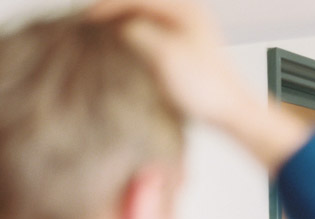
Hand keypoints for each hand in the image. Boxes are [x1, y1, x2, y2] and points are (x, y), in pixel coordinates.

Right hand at [89, 0, 308, 170]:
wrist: (230, 112)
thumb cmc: (205, 88)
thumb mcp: (164, 57)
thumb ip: (137, 33)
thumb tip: (118, 26)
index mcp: (184, 9)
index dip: (106, 6)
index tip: (84, 19)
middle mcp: (186, 13)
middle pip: (138, 3)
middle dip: (110, 11)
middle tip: (84, 23)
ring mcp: (186, 29)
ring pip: (142, 16)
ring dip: (119, 22)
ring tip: (95, 33)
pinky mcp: (183, 46)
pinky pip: (150, 30)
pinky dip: (130, 34)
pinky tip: (117, 46)